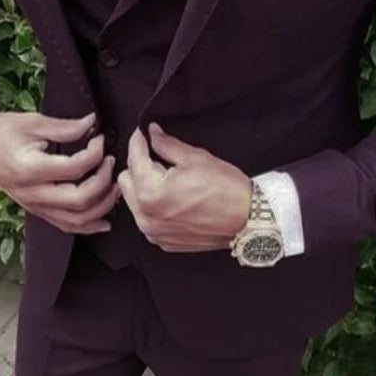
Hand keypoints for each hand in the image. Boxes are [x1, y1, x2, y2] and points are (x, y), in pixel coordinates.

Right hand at [0, 111, 120, 233]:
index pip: (74, 168)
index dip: (95, 154)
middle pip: (79, 200)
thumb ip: (65, 127)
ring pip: (75, 220)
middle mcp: (32, 193)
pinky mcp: (36, 210)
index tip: (100, 140)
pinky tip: (104, 220)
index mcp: (30, 169)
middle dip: (103, 182)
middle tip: (111, 163)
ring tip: (114, 188)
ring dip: (101, 207)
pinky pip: (65, 225)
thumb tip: (92, 124)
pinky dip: (87, 226)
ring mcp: (34, 205)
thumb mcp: (32, 122)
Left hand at [117, 123, 251, 251]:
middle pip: (126, 181)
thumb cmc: (227, 190)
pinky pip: (147, 218)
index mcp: (151, 193)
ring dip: (144, 186)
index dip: (139, 142)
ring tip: (167, 179)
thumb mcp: (195, 158)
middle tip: (159, 159)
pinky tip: (174, 198)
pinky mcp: (163, 241)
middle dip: (139, 166)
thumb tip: (153, 134)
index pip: (134, 159)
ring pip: (134, 200)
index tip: (142, 134)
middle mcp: (147, 217)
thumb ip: (166, 144)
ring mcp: (154, 232)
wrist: (249, 219)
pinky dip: (154, 206)